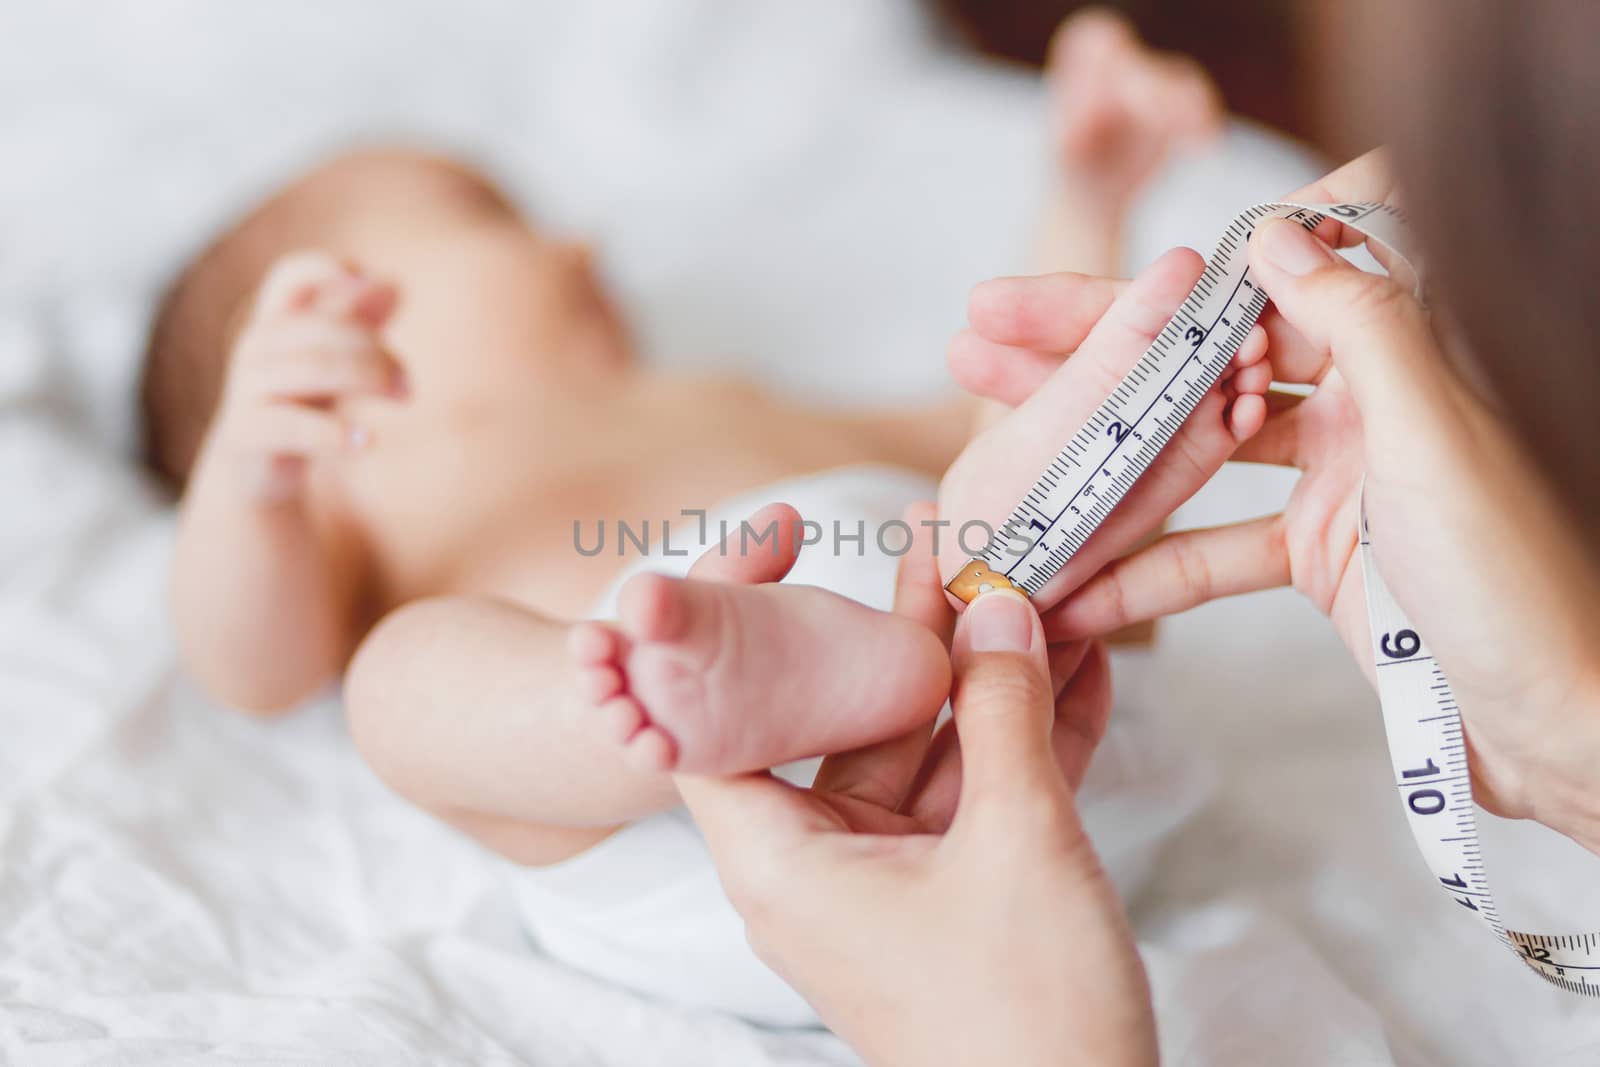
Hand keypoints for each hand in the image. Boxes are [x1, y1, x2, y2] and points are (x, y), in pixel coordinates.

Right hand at [202, 251, 406, 502]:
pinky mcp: (249, 432)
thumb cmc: (296, 408)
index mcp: (274, 325)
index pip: (289, 279)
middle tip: (409, 385)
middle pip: (324, 327)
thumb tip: (395, 284)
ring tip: (405, 397)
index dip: (324, 269)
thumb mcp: (328, 364)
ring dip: (369, 377)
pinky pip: (295, 425)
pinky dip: (335, 432)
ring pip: (314, 366)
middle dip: (376, 350)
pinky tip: (367, 440)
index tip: (369, 279)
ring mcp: (248, 388)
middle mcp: (256, 348)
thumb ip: (357, 323)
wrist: (249, 476)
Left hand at [675, 507, 1155, 1066]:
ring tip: (1028, 583)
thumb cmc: (1023, 1019)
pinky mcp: (954, 900)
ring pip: (925, 753)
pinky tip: (1077, 670)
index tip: (769, 563)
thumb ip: (1004, 714)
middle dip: (908, 635)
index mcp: (783, 860)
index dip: (730, 641)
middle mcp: (821, 867)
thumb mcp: (1017, 843)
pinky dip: (1023, 740)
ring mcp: (891, 883)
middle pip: (843, 721)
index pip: (714, 726)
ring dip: (984, 680)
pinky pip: (976, 798)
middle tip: (947, 545)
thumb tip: (999, 607)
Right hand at [1003, 151, 1599, 848]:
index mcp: (1402, 351)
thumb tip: (1277, 234)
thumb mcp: (1434, 436)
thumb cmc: (1524, 583)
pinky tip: (1072, 585)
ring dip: (1100, 460)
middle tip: (988, 339)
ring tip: (1001, 451)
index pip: (1260, 280)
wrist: (1560, 724)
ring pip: (1191, 453)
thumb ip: (1360, 326)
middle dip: (1091, 356)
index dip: (1156, 280)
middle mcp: (1364, 400)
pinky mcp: (1316, 555)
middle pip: (1202, 359)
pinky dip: (1146, 572)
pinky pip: (1213, 550)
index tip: (1060, 286)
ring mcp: (1335, 477)